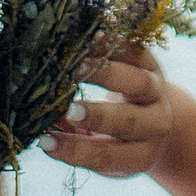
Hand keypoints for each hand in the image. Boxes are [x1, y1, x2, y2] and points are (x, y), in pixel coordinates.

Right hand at [43, 49, 179, 182]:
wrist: (153, 116)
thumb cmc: (113, 136)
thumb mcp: (98, 146)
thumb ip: (72, 138)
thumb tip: (38, 124)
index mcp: (139, 154)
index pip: (106, 155)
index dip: (74, 150)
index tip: (44, 141)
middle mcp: (155, 124)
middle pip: (127, 122)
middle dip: (95, 115)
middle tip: (67, 108)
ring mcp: (157, 92)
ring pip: (137, 82)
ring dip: (104, 74)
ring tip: (74, 68)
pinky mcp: (152, 63)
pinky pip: (135, 52)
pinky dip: (113, 46)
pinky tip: (89, 39)